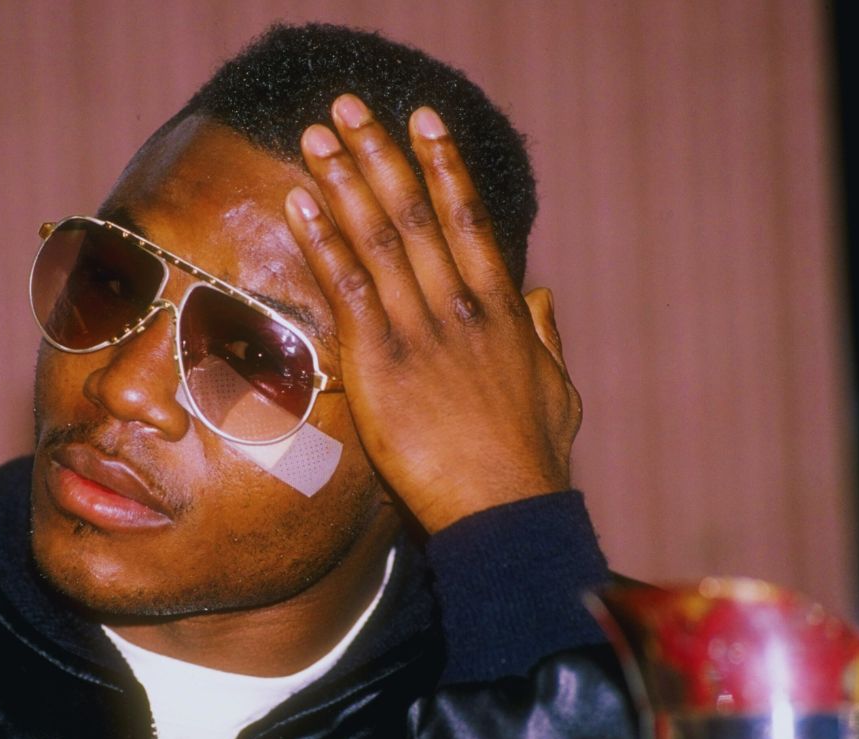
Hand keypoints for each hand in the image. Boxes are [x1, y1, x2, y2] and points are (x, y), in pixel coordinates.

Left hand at [282, 94, 581, 532]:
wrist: (505, 512)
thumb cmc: (530, 461)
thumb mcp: (557, 390)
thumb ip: (545, 336)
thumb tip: (541, 293)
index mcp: (501, 312)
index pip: (469, 221)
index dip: (445, 167)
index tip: (424, 123)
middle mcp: (461, 307)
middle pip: (416, 214)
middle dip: (381, 154)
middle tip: (349, 106)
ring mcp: (421, 331)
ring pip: (378, 237)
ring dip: (344, 180)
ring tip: (316, 135)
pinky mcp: (382, 362)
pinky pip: (348, 286)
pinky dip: (323, 241)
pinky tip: (301, 203)